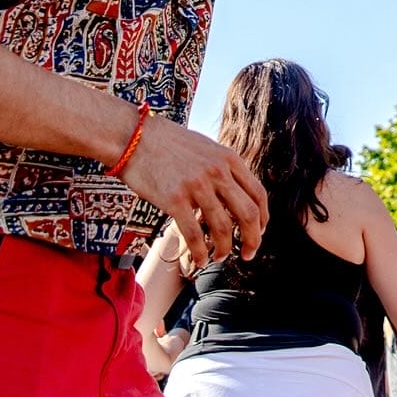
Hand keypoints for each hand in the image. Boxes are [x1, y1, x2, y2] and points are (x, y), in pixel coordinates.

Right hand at [121, 115, 268, 267]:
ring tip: (219, 257)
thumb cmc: (168, 143)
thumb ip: (223, 168)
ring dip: (224, 249)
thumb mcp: (206, 148)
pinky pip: (194, 234)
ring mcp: (197, 185)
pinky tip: (200, 260)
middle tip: (248, 254)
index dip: (263, 219)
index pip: (258, 194)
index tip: (258, 233)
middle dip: (252, 240)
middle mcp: (217, 171)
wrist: (134, 136)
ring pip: (223, 228)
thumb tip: (237, 193)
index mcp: (229, 159)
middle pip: (248, 214)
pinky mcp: (174, 199)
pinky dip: (200, 252)